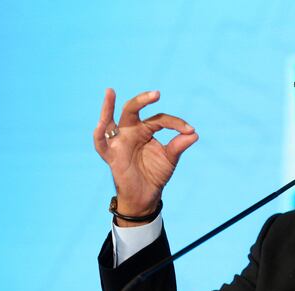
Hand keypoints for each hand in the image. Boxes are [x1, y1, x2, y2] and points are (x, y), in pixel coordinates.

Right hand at [93, 88, 198, 225]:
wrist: (146, 196)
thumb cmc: (155, 174)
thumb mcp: (170, 158)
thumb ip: (179, 146)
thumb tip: (195, 134)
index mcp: (146, 129)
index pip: (159, 119)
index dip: (176, 123)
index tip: (190, 130)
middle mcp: (130, 131)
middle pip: (132, 109)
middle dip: (143, 100)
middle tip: (157, 93)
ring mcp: (119, 142)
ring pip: (110, 120)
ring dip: (108, 106)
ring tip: (110, 91)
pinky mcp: (111, 155)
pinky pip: (100, 142)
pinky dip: (99, 133)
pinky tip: (101, 124)